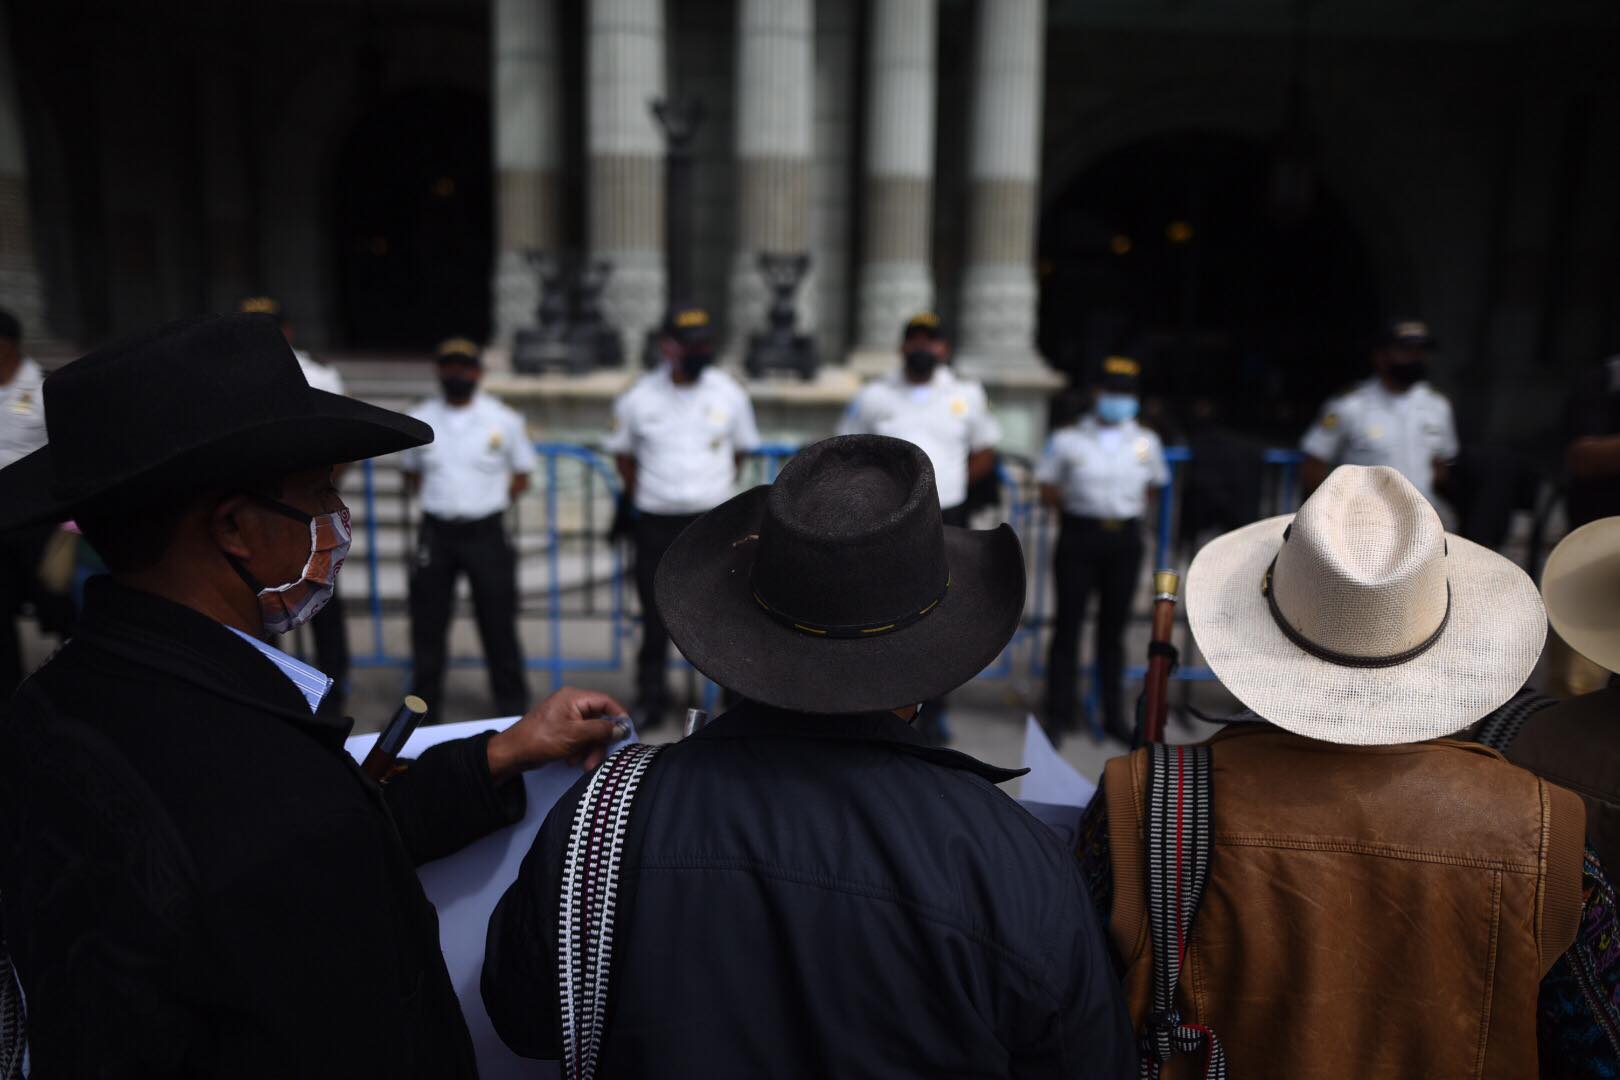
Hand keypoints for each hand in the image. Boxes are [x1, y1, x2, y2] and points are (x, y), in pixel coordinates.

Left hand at [485, 687, 630, 782]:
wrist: (513, 753)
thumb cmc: (539, 740)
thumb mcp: (576, 735)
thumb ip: (601, 730)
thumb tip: (621, 728)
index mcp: (574, 697)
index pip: (606, 701)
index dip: (619, 715)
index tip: (626, 731)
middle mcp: (571, 703)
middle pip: (599, 720)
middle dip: (599, 741)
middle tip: (597, 758)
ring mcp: (566, 717)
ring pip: (590, 732)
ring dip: (589, 749)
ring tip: (581, 763)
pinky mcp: (562, 729)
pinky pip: (580, 738)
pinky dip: (580, 749)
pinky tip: (571, 759)